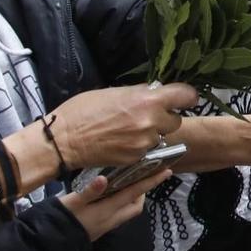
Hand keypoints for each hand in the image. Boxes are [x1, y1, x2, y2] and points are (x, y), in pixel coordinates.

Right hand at [49, 83, 197, 167]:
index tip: (183, 99)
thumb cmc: (84, 111)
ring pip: (161, 136)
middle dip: (165, 117)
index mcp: (148, 100)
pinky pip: (147, 149)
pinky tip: (123, 141)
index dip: (186, 97)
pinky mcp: (136, 157)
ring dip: (152, 133)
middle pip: (176, 119)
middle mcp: (151, 121)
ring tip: (130, 130)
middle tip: (148, 116)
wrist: (63, 140)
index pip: (186, 96)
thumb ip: (140, 93)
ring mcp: (144, 142)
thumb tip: (155, 92)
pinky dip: (140, 146)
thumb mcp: (114, 92)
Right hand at [60, 167, 172, 240]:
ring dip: (132, 198)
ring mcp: (106, 226)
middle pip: (136, 206)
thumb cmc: (61, 220)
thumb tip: (104, 179)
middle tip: (140, 177)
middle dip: (142, 192)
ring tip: (126, 183)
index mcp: (108, 210)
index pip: (135, 194)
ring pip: (127, 211)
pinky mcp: (99, 229)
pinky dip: (121, 204)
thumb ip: (89, 191)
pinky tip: (111, 196)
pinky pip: (118, 215)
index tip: (167, 171)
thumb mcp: (72, 202)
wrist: (50, 244)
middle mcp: (112, 219)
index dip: (151, 182)